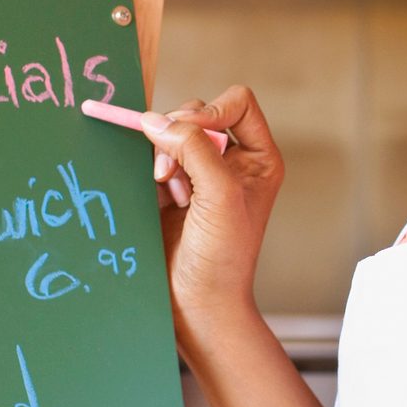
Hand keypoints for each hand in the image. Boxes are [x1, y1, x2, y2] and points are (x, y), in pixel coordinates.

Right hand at [142, 85, 283, 323]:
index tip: (189, 133)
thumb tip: (155, 121)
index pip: (237, 103)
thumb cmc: (223, 257)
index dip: (210, 110)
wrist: (197, 302)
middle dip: (179, 137)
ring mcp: (197, 174)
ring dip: (163, 157)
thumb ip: (193, 149)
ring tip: (170, 192)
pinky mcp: (168, 188)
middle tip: (172, 174)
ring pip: (170, 134)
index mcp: (258, 158)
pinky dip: (148, 170)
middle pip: (197, 113)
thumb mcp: (220, 195)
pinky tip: (160, 197)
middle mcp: (231, 161)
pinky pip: (150, 157)